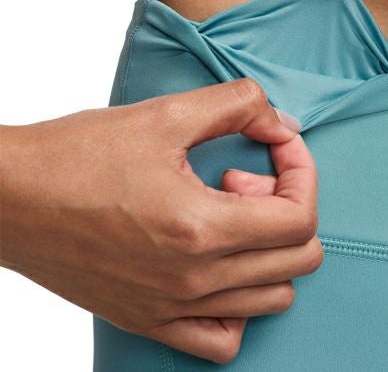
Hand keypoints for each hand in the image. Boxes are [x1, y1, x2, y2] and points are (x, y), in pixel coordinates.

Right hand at [0, 78, 321, 363]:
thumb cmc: (75, 156)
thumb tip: (283, 123)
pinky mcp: (149, 321)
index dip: (302, 172)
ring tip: (228, 219)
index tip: (278, 148)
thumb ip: (238, 105)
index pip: (300, 217)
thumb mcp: (164, 114)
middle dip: (290, 207)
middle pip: (298, 259)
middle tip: (243, 182)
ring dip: (270, 252)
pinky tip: (217, 270)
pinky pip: (223, 339)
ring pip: (273, 299)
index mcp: (201, 228)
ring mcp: (173, 308)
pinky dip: (239, 307)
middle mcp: (193, 279)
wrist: (7, 199)